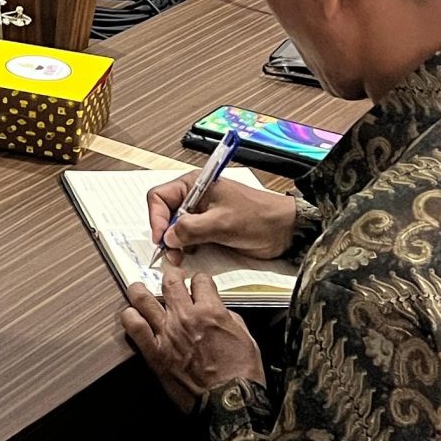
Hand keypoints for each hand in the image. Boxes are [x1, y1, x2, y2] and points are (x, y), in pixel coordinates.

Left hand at [120, 264, 266, 413]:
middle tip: (169, 276)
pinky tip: (130, 314)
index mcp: (211, 312)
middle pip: (170, 282)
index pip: (201, 281)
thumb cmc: (241, 375)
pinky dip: (130, 317)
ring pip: (144, 299)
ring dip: (140, 290)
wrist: (230, 404)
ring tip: (138, 288)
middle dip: (170, 274)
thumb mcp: (246, 339)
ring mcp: (167, 334)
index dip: (200, 280)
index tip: (198, 283)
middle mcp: (186, 318)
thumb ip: (229, 320)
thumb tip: (220, 313)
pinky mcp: (155, 354)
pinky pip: (135, 328)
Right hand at [144, 172, 298, 260]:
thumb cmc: (259, 217)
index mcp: (195, 184)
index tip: (161, 237)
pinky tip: (191, 255)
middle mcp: (195, 197)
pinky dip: (186, 248)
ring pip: (175, 229)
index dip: (156, 218)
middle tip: (171, 252)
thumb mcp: (222, 222)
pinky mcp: (209, 229)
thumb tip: (168, 237)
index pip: (160, 197)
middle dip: (165, 234)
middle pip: (165, 214)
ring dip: (175, 244)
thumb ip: (191, 229)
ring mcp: (202, 214)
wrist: (284, 230)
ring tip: (181, 256)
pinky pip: (188, 238)